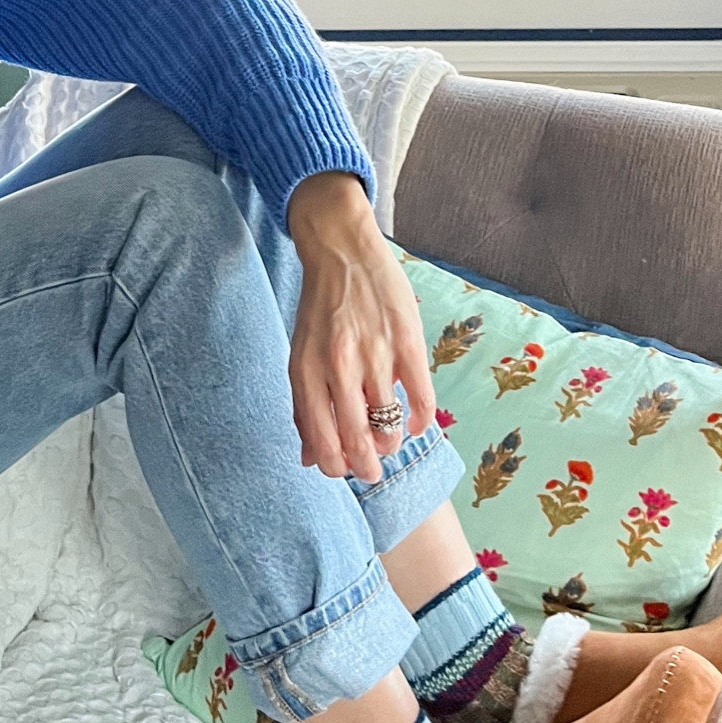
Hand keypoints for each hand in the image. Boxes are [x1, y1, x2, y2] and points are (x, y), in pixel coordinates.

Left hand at [285, 171, 436, 485]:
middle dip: (367, 467)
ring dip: (392, 442)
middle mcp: (338, 368)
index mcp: (306, 372)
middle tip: (373, 472)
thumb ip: (304, 407)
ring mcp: (374, 356)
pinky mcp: (407, 343)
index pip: (322, 441)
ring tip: (391, 440)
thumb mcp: (300, 354)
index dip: (335, 467)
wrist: (342, 250)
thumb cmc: (319, 308)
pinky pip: (421, 399)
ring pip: (390, 425)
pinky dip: (421, 420)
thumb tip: (309, 458)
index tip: (345, 470)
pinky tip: (416, 422)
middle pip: (357, 440)